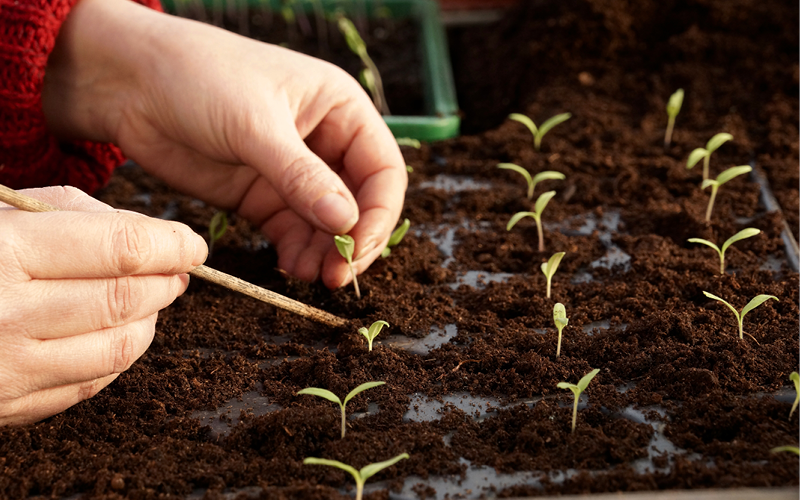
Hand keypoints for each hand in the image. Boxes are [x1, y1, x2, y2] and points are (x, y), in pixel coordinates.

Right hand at [0, 187, 206, 424]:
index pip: (119, 249)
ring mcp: (8, 370)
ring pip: (118, 346)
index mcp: (2, 254)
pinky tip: (118, 329)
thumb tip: (143, 233)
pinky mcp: (8, 406)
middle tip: (179, 267)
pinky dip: (119, 354)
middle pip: (126, 299)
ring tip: (153, 296)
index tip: (193, 242)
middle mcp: (6, 316)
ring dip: (150, 318)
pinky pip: (90, 382)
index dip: (170, 244)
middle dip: (167, 280)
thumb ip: (68, 212)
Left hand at [43, 0, 407, 288]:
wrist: (128, 83)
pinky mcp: (261, 195)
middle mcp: (324, 141)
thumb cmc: (198, 77)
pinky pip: (292, 232)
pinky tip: (289, 267)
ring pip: (327, 224)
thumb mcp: (255, 125)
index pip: (382, 169)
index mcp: (340, 108)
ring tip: (309, 276)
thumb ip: (302, 177)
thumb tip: (347, 225)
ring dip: (324, 253)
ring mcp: (292, 172)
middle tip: (338, 275)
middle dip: (352, 240)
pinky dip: (296, 253)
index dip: (378, 212)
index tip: (357, 247)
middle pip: (360, 202)